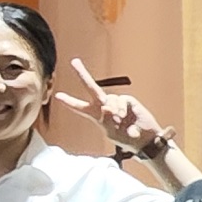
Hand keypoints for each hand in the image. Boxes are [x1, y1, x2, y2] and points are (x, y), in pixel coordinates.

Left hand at [52, 61, 171, 159]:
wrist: (143, 140)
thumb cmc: (125, 138)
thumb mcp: (111, 133)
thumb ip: (106, 120)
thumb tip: (107, 108)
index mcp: (96, 115)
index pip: (80, 107)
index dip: (69, 102)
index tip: (58, 96)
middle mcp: (104, 106)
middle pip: (91, 88)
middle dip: (82, 74)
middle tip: (74, 61)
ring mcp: (116, 101)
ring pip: (109, 99)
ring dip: (113, 110)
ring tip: (119, 121)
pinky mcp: (127, 100)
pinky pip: (121, 100)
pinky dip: (121, 108)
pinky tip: (124, 116)